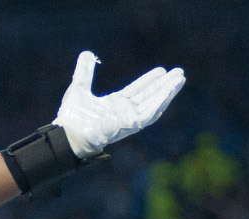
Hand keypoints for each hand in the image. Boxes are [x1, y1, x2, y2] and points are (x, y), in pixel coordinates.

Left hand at [54, 51, 185, 157]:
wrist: (68, 134)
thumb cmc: (72, 117)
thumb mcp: (78, 88)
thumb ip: (84, 72)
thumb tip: (86, 54)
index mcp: (115, 104)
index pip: (137, 90)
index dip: (149, 80)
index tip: (161, 71)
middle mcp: (124, 111)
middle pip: (150, 96)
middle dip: (164, 85)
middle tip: (179, 73)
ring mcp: (128, 119)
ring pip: (153, 103)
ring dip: (167, 91)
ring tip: (180, 79)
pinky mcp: (130, 125)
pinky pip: (149, 114)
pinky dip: (160, 102)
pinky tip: (169, 91)